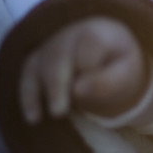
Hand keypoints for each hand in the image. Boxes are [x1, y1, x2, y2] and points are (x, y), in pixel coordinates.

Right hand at [19, 16, 148, 122]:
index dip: (89, 73)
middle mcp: (68, 34)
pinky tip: (33, 118)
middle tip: (58, 112)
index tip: (96, 86)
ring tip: (38, 119)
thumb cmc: (119, 63)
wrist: (109, 49)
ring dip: (36, 92)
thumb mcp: (126, 72)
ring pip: (37, 66)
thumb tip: (77, 89)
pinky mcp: (38, 58)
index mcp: (95, 33)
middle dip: (56, 85)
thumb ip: (107, 80)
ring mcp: (50, 45)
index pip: (86, 55)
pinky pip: (27, 74)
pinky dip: (27, 95)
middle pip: (56, 58)